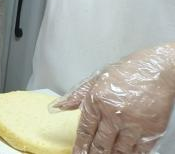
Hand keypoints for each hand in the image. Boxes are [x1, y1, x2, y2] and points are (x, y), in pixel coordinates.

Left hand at [54, 44, 174, 153]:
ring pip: (120, 150)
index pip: (85, 130)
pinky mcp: (152, 130)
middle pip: (101, 143)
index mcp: (98, 101)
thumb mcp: (96, 78)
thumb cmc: (128, 72)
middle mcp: (115, 115)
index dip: (80, 146)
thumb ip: (76, 95)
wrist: (158, 70)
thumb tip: (57, 106)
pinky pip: (139, 150)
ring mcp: (135, 124)